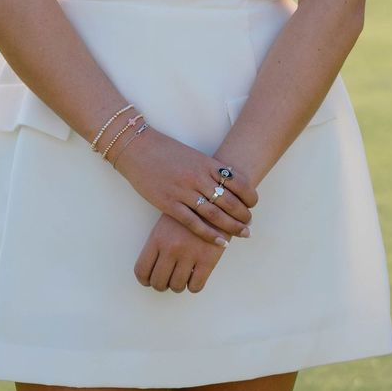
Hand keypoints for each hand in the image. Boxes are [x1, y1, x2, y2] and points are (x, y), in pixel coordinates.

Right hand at [105, 121, 257, 242]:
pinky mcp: (169, 203)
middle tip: (250, 225)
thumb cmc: (165, 151)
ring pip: (215, 213)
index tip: (253, 205)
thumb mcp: (193, 155)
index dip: (249, 196)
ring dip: (231, 226)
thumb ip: (209, 169)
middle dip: (243, 215)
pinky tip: (220, 241)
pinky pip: (193, 222)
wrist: (137, 148)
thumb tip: (228, 182)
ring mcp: (183, 191)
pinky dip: (209, 234)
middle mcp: (198, 177)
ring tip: (242, 234)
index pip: (238, 182)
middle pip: (229, 201)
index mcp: (206, 164)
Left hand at [134, 212, 231, 292]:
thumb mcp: (166, 223)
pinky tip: (196, 276)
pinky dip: (194, 286)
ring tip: (183, 277)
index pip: (141, 270)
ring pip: (177, 286)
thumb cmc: (188, 210)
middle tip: (168, 280)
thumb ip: (158, 244)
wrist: (216, 200)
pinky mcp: (208, 260)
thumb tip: (152, 269)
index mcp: (157, 238)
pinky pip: (196, 286)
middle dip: (162, 285)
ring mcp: (189, 255)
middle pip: (158, 282)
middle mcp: (171, 248)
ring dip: (179, 285)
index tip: (151, 280)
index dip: (145, 280)